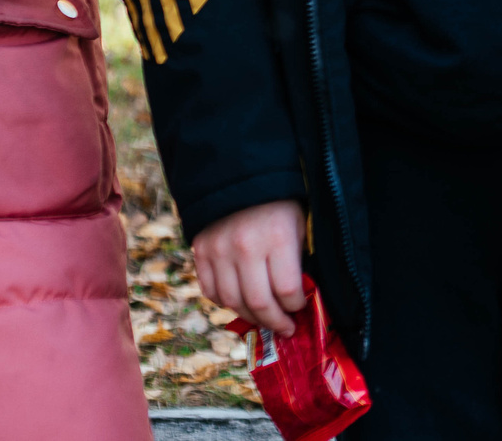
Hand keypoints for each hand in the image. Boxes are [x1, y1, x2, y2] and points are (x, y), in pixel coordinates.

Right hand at [193, 199, 308, 335]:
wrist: (240, 174)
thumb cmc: (280, 200)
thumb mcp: (299, 223)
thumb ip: (298, 258)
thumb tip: (300, 296)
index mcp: (278, 238)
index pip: (287, 290)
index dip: (296, 306)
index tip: (301, 308)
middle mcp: (246, 247)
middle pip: (259, 303)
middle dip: (275, 322)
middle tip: (285, 328)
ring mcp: (219, 251)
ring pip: (232, 302)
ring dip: (250, 317)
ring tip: (264, 319)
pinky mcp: (200, 251)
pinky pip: (211, 291)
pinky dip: (225, 303)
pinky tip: (239, 302)